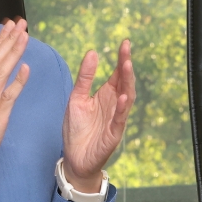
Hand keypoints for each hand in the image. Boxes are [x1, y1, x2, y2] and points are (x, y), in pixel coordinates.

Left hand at [62, 40, 134, 192]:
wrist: (75, 158)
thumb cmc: (77, 129)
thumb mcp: (77, 98)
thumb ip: (85, 78)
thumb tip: (92, 52)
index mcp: (105, 95)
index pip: (117, 74)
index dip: (121, 59)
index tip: (125, 43)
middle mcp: (114, 104)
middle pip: (124, 82)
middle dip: (126, 65)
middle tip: (126, 48)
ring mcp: (115, 118)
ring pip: (126, 98)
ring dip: (127, 82)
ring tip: (126, 65)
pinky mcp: (113, 134)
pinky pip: (120, 119)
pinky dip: (121, 108)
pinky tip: (122, 96)